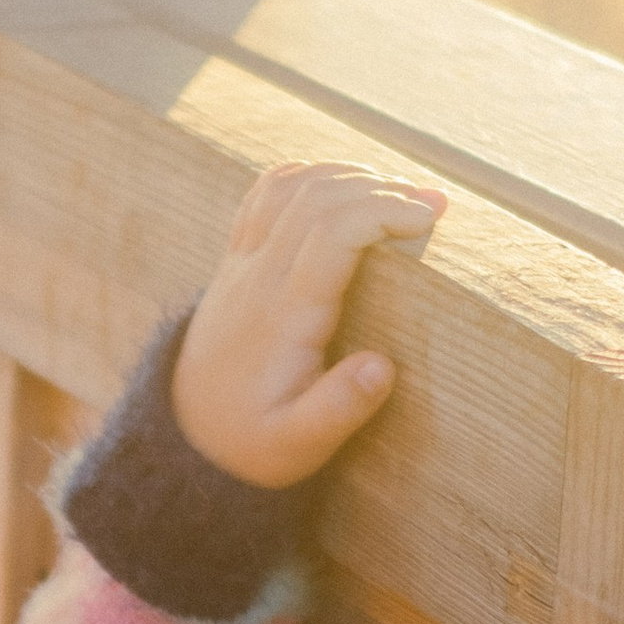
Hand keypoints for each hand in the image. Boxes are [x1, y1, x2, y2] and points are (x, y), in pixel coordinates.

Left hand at [171, 162, 443, 488]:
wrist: (188, 437)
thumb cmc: (253, 443)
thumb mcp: (297, 446)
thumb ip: (338, 410)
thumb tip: (382, 367)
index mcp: (281, 314)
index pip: (330, 231)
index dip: (383, 210)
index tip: (431, 220)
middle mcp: (256, 277)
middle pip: (315, 196)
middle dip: (382, 187)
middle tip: (436, 205)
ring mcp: (240, 263)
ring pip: (289, 186)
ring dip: (349, 176)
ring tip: (402, 195)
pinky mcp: (234, 261)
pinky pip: (265, 195)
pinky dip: (311, 177)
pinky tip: (346, 188)